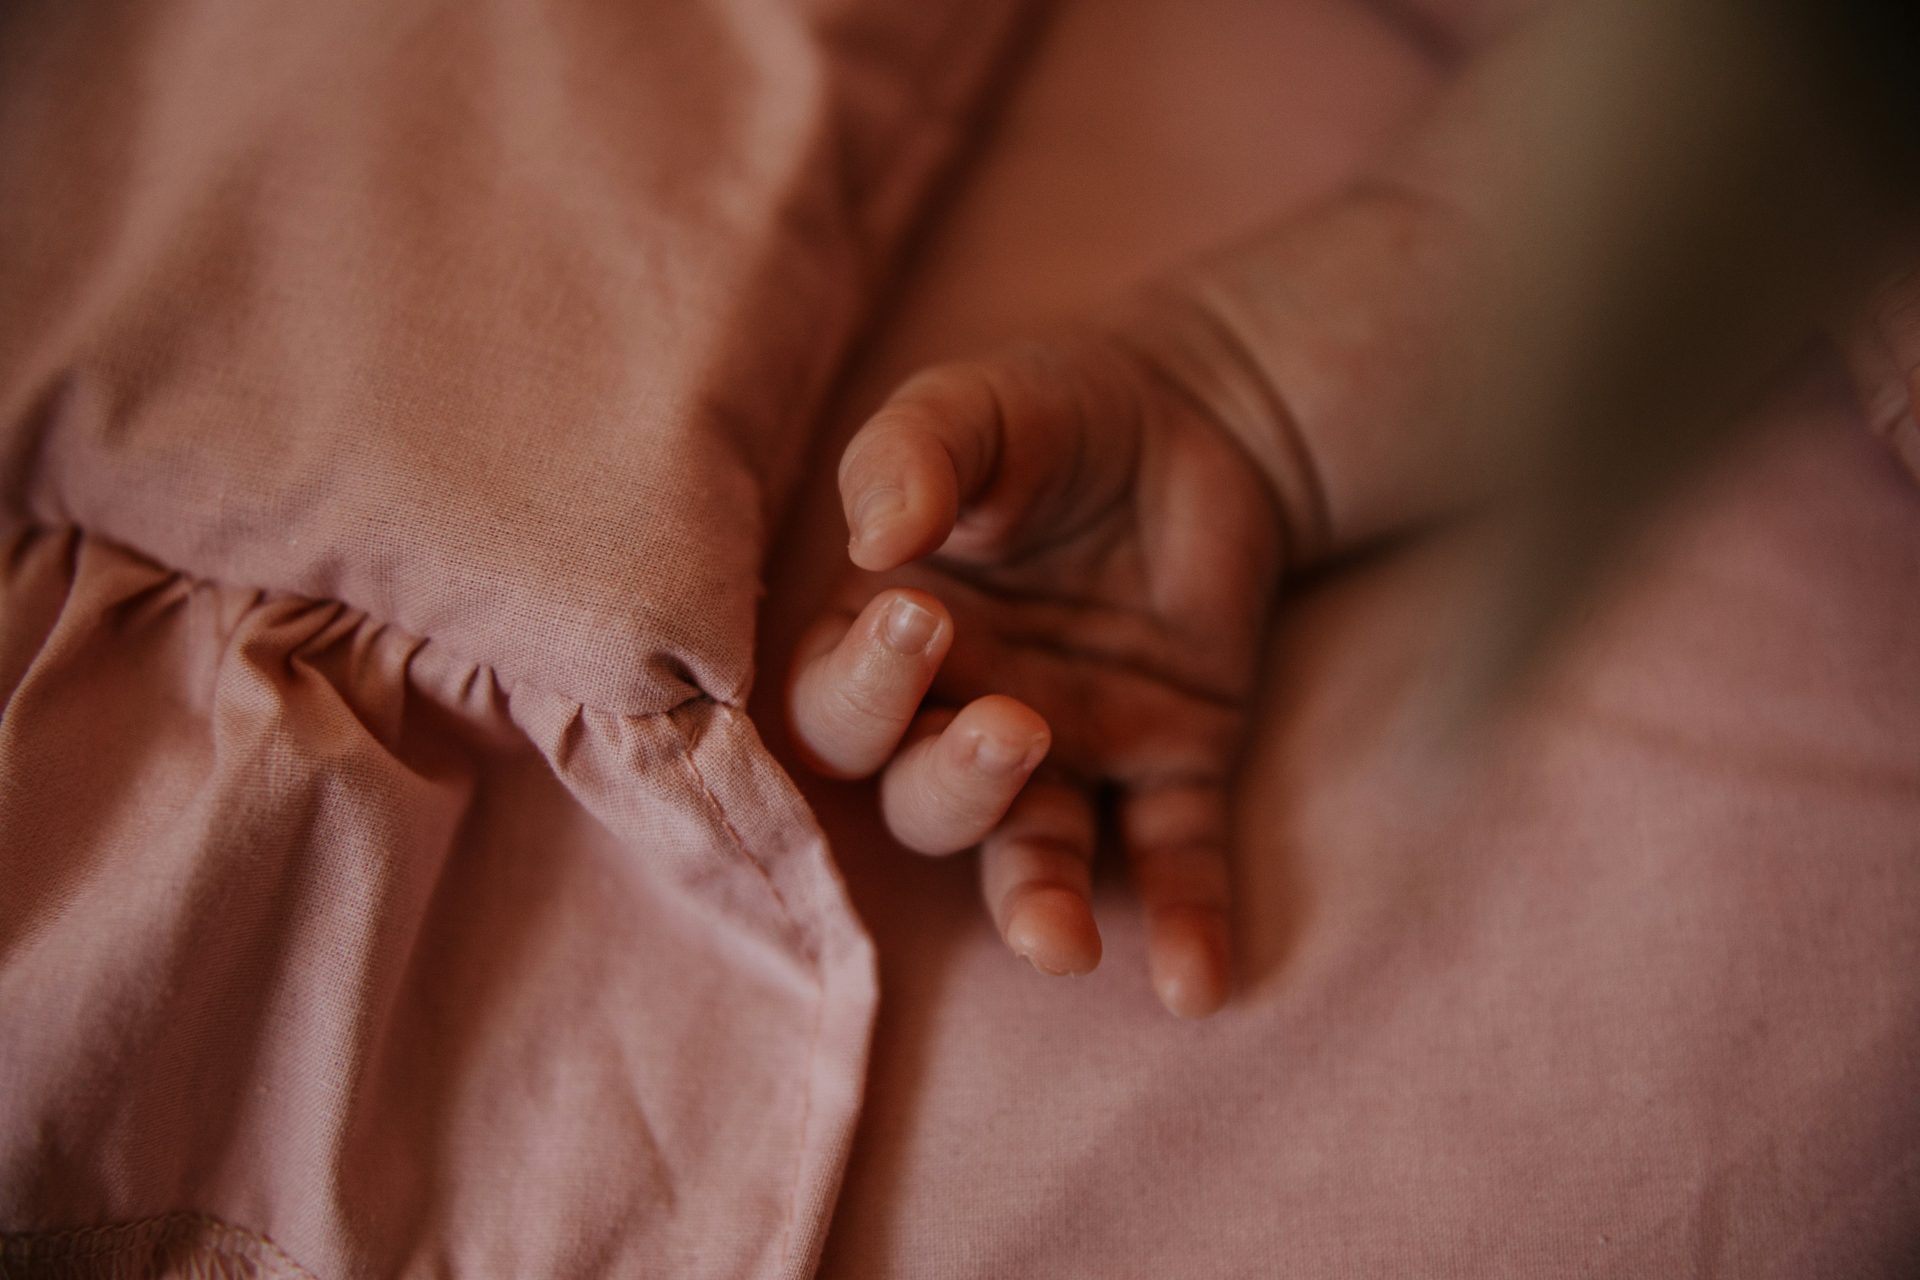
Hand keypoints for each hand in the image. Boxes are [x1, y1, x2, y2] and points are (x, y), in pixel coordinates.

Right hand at [785, 320, 1286, 1017]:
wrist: (1208, 410)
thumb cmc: (1054, 413)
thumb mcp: (975, 408)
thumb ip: (912, 455)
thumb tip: (873, 537)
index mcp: (890, 641)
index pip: (839, 707)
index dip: (864, 688)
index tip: (920, 617)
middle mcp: (966, 710)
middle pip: (922, 799)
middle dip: (952, 786)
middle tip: (1010, 724)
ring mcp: (1073, 750)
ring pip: (1031, 850)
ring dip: (1035, 898)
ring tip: (1058, 940)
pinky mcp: (1174, 760)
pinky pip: (1172, 855)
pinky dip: (1186, 919)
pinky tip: (1195, 983)